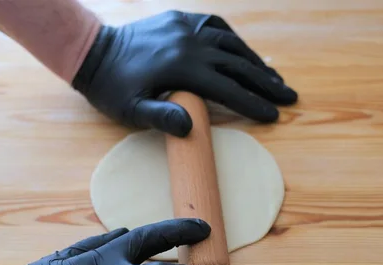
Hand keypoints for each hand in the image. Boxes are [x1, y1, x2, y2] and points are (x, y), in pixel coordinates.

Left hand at [72, 10, 297, 136]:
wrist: (93, 52)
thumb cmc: (112, 88)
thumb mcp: (130, 110)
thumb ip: (161, 117)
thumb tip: (192, 127)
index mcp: (182, 68)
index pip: (229, 89)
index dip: (254, 104)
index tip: (275, 116)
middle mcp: (191, 43)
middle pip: (239, 65)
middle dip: (267, 84)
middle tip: (290, 97)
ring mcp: (187, 27)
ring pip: (232, 44)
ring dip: (256, 62)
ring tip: (275, 78)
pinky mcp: (181, 19)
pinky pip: (216, 26)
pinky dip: (234, 40)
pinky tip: (244, 52)